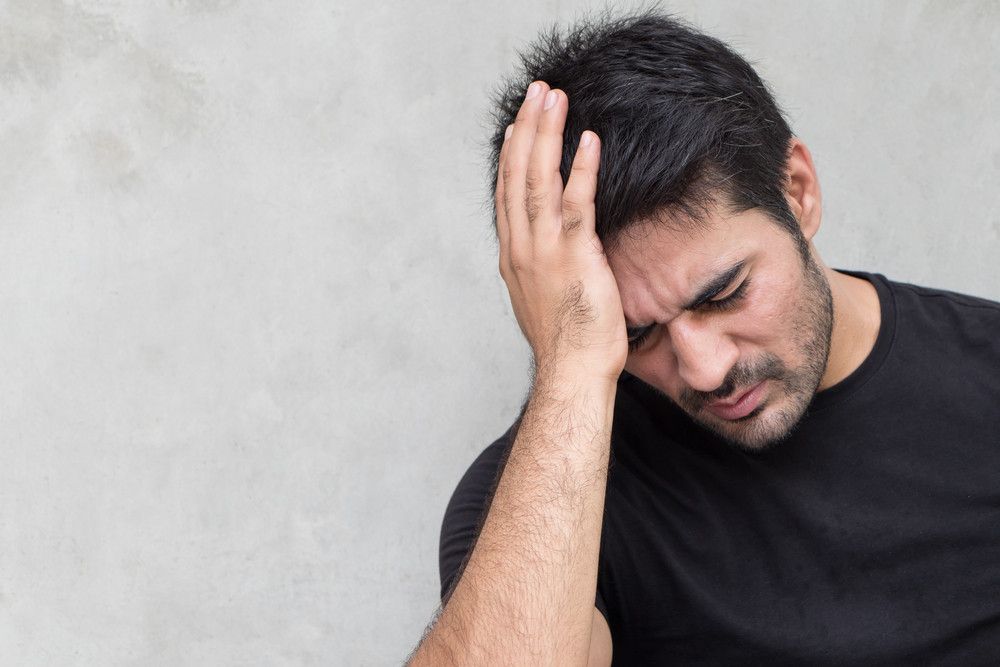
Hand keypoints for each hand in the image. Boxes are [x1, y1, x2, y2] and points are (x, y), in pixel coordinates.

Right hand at [496, 81, 626, 382]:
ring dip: (545, 135)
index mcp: (513, 256)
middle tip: (536, 92)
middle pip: (517, 175)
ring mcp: (544, 251)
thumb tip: (544, 251)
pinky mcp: (574, 257)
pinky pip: (575, 204)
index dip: (511, 154)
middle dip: (526, 129)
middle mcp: (521, 247)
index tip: (518, 125)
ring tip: (552, 98)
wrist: (572, 373)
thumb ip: (538, 266)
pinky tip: (587, 140)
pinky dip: (580, 170)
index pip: (507, 193)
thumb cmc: (565, 342)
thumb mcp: (540, 298)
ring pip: (538, 180)